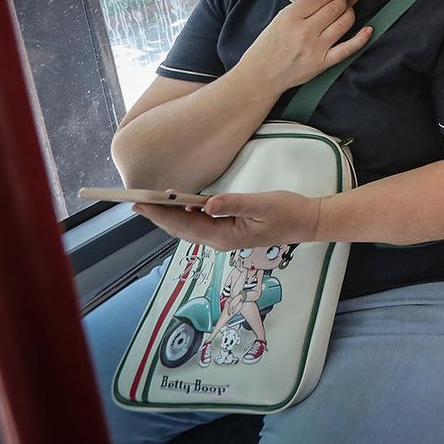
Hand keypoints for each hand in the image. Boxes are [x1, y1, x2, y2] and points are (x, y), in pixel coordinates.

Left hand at [134, 189, 322, 249]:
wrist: (308, 222)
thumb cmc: (289, 212)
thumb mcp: (263, 205)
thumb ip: (235, 203)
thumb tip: (207, 204)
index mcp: (226, 236)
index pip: (185, 226)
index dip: (161, 215)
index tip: (142, 205)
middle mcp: (221, 240)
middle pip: (182, 230)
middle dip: (159, 217)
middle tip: (136, 203)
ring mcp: (224, 237)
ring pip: (188, 228)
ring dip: (169, 217)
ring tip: (150, 204)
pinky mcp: (229, 231)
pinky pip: (200, 225)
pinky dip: (184, 216)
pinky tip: (179, 206)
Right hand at [236, 0, 370, 95]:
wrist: (263, 73)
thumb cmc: (270, 44)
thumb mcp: (280, 19)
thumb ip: (302, 8)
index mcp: (291, 16)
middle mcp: (305, 30)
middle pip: (335, 8)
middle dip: (342, 2)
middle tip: (342, 1)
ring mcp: (316, 47)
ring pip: (344, 23)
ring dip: (349, 14)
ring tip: (346, 12)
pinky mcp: (324, 62)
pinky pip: (349, 48)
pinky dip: (361, 38)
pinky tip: (368, 30)